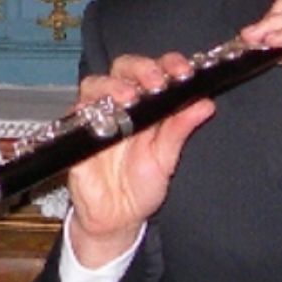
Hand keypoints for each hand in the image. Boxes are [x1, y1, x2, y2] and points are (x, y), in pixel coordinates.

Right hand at [67, 52, 214, 267]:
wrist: (116, 218)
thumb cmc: (142, 183)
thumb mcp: (166, 158)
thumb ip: (181, 129)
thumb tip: (206, 104)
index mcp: (150, 102)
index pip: (158, 69)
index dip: (170, 63)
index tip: (184, 72)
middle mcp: (123, 103)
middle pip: (125, 67)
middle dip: (141, 68)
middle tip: (155, 82)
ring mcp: (98, 115)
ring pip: (96, 83)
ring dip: (112, 85)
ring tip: (128, 98)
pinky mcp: (77, 133)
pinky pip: (75, 113)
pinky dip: (86, 109)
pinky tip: (99, 117)